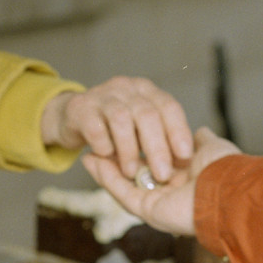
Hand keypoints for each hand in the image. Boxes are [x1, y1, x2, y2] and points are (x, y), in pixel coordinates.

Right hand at [40, 76, 193, 183]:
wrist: (72, 118)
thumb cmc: (116, 128)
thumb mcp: (143, 124)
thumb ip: (164, 135)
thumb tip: (190, 156)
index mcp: (147, 91)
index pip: (168, 106)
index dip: (178, 130)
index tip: (186, 156)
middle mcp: (127, 88)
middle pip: (147, 114)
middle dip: (156, 147)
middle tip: (162, 175)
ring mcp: (102, 96)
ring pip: (121, 119)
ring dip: (129, 149)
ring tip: (132, 173)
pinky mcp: (80, 109)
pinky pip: (94, 127)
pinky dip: (103, 145)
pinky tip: (106, 158)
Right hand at [82, 125, 239, 236]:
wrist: (229, 192)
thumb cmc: (225, 170)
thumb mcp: (212, 147)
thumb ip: (200, 141)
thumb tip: (199, 130)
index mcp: (185, 178)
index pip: (156, 162)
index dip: (139, 148)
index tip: (125, 134)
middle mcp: (169, 191)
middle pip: (136, 175)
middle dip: (117, 160)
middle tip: (99, 145)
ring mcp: (157, 202)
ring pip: (124, 184)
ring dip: (105, 169)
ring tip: (88, 152)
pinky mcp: (146, 210)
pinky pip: (121, 192)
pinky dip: (105, 177)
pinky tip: (90, 160)